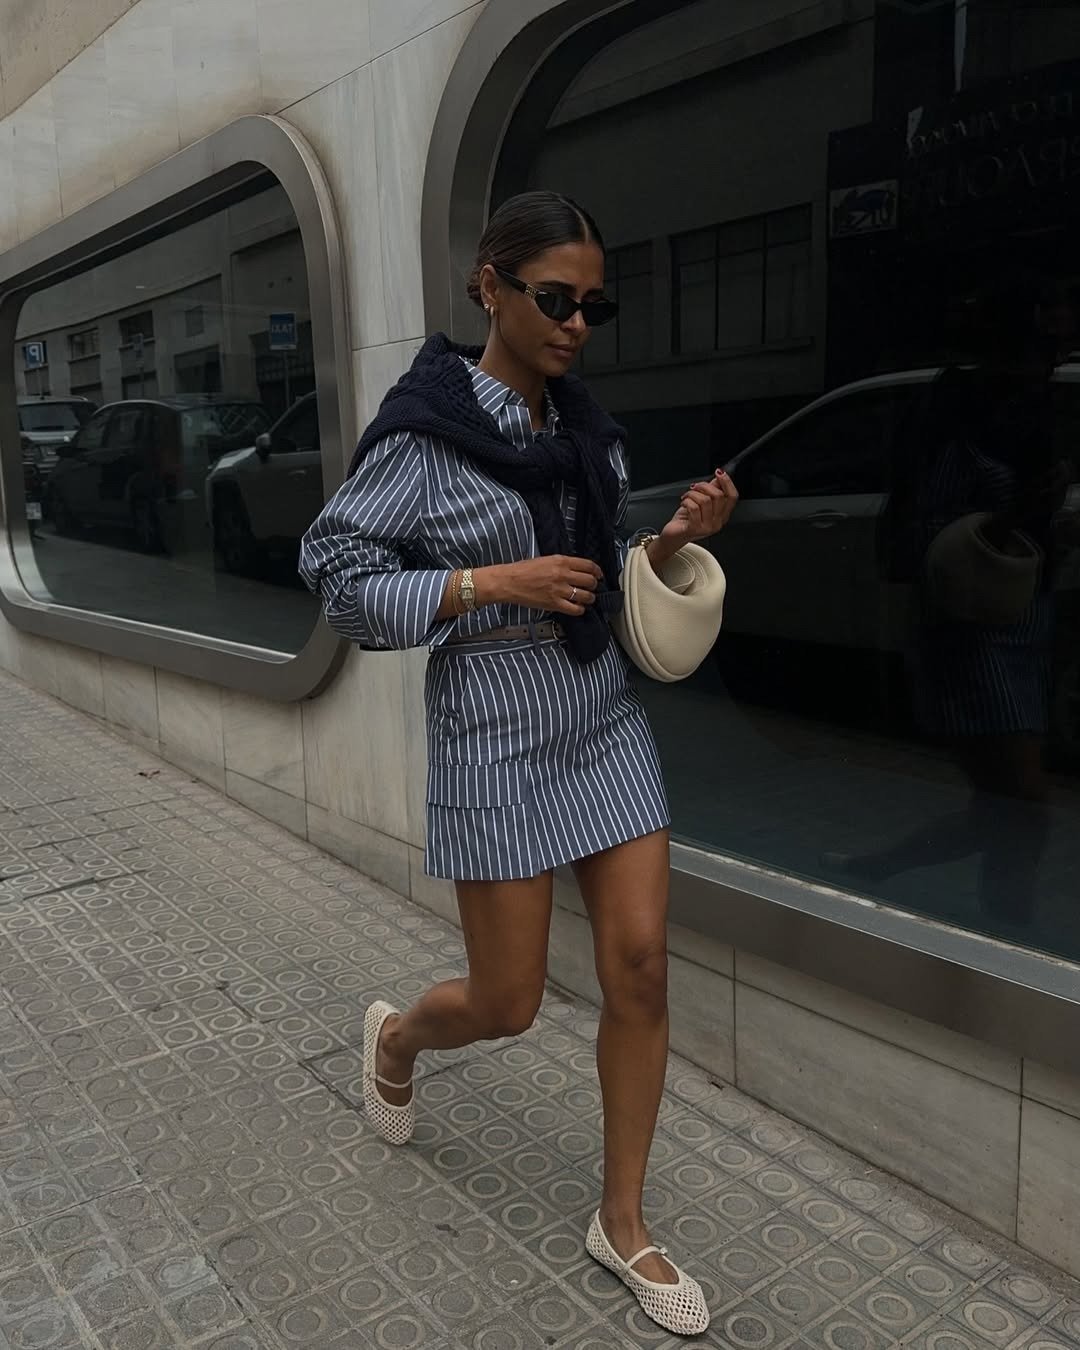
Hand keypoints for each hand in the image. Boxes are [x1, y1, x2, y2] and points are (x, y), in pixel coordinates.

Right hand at [477, 555, 602, 616]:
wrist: (509, 581)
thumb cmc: (523, 570)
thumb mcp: (546, 559)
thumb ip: (562, 564)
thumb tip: (576, 569)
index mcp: (561, 561)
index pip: (588, 565)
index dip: (597, 571)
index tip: (599, 575)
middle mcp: (563, 575)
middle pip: (590, 581)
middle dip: (594, 585)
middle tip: (592, 587)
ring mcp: (559, 590)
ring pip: (586, 596)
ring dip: (589, 598)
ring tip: (587, 598)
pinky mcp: (554, 603)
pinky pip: (575, 609)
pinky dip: (580, 609)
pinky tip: (578, 608)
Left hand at [657, 469, 738, 553]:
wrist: (673, 535)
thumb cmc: (686, 519)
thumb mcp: (701, 501)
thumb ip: (712, 490)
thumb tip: (719, 477)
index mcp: (722, 515)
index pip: (732, 497)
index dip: (727, 482)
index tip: (719, 472)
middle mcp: (717, 522)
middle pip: (719, 496)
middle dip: (704, 486)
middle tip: (694, 487)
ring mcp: (708, 527)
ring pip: (705, 500)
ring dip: (692, 494)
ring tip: (686, 497)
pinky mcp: (696, 529)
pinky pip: (694, 507)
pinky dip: (686, 501)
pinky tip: (683, 504)